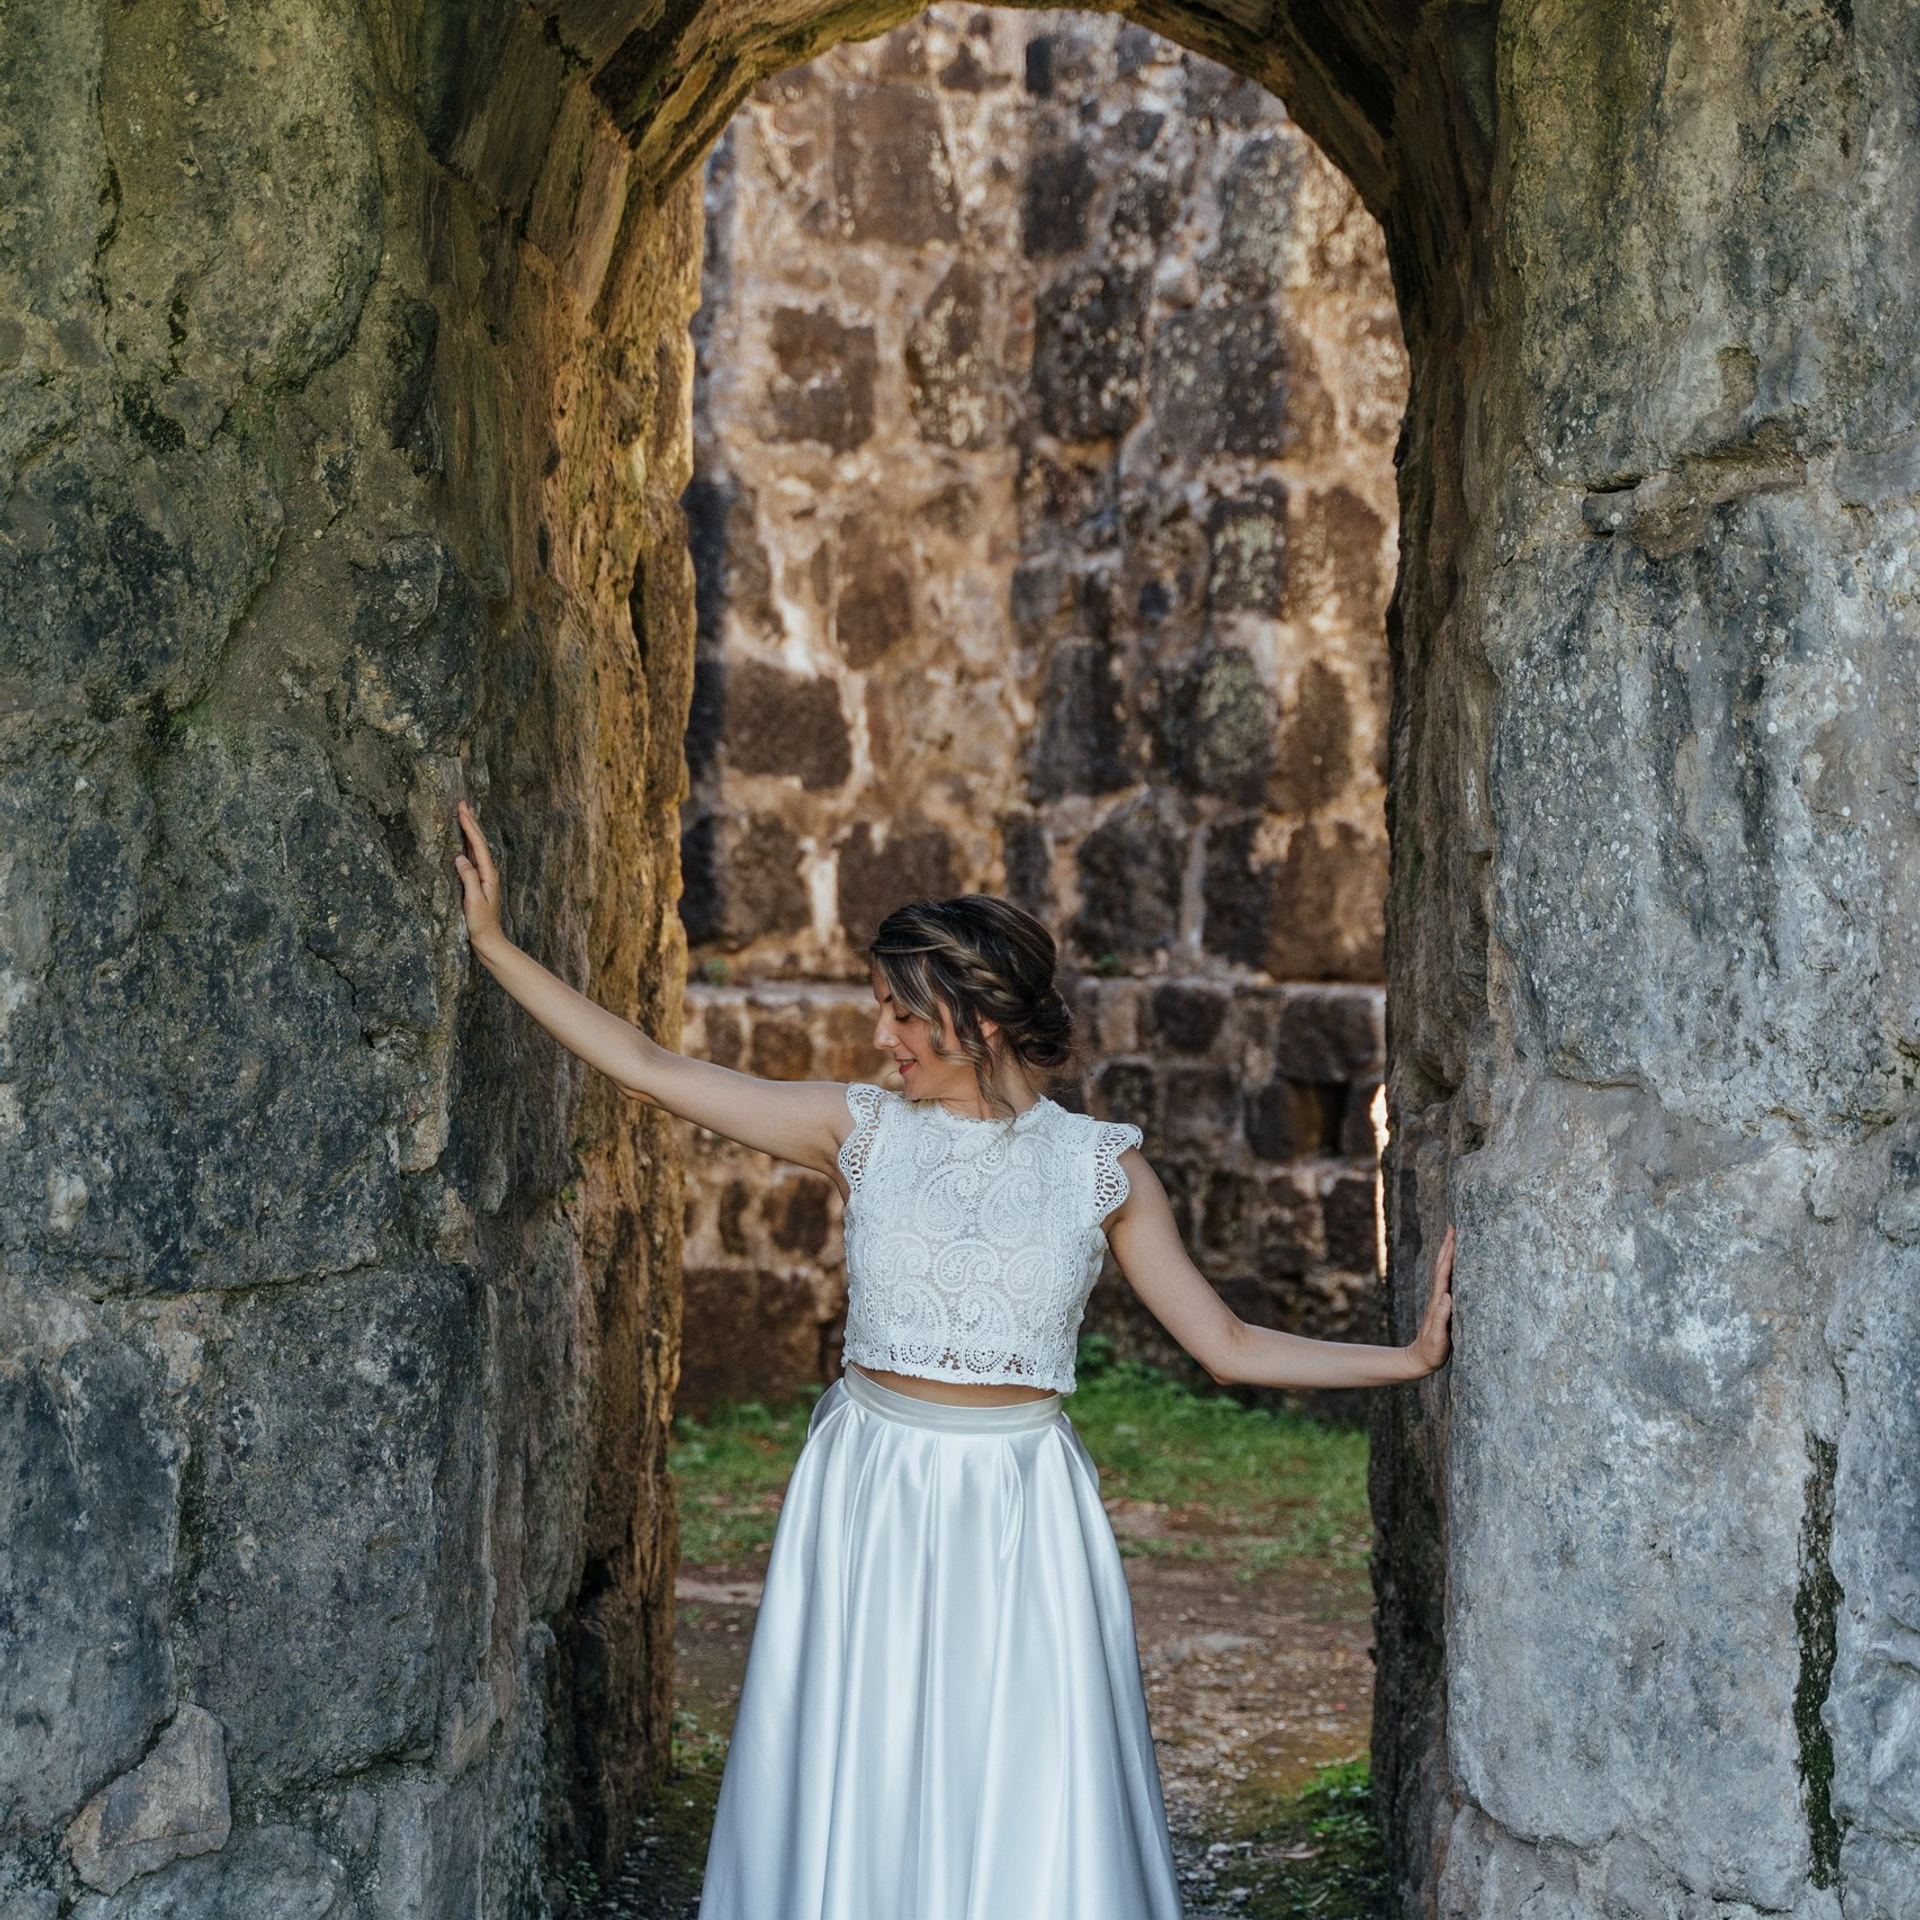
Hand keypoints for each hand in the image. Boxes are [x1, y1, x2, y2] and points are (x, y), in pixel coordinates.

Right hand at [454, 800, 505, 955]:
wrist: (489, 940)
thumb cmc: (481, 924)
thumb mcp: (473, 901)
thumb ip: (468, 878)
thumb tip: (460, 857)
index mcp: (488, 874)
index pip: (478, 844)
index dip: (470, 825)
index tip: (462, 809)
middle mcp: (488, 872)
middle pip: (479, 841)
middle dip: (471, 822)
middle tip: (463, 803)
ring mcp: (483, 877)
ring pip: (476, 847)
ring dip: (470, 830)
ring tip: (464, 815)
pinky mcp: (477, 882)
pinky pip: (472, 857)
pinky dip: (467, 844)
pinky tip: (463, 841)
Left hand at [1407, 1223, 1453, 1376]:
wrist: (1419, 1359)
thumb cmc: (1431, 1350)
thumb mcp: (1437, 1336)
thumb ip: (1441, 1318)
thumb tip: (1447, 1296)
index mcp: (1438, 1301)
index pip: (1444, 1271)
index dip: (1449, 1253)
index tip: (1454, 1234)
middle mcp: (1438, 1296)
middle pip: (1443, 1265)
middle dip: (1448, 1245)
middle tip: (1454, 1226)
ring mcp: (1439, 1300)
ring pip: (1444, 1271)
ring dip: (1449, 1253)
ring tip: (1455, 1238)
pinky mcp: (1442, 1306)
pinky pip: (1448, 1281)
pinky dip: (1452, 1268)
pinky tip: (1458, 1265)